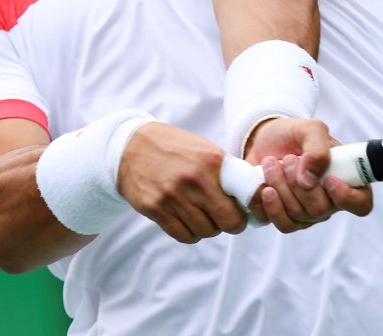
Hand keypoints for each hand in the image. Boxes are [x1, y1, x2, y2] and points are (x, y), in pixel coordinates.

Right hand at [116, 122, 251, 242]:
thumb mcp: (205, 150)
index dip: (250, 207)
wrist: (131, 147)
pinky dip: (191, 233)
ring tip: (205, 215)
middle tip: (227, 217)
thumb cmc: (175, 148)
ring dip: (210, 228)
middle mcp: (194, 180)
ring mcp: (173, 196)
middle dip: (232, 223)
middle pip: (228, 221)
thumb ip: (226, 171)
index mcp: (212, 162)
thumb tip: (252, 195)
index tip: (247, 209)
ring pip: (206, 231)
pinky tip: (189, 220)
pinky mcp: (156, 210)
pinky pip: (184, 236)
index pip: (245, 196)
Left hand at [244, 117, 372, 231]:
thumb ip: (317, 149)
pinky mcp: (284, 218)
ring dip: (280, 188)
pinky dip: (266, 203)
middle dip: (298, 183)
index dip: (347, 197)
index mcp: (345, 179)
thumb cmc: (293, 135)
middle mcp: (329, 201)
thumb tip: (309, 180)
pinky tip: (262, 185)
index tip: (329, 180)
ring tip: (271, 164)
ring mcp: (306, 214)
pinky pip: (278, 222)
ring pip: (297, 217)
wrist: (263, 141)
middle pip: (321, 210)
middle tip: (289, 159)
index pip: (361, 203)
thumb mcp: (310, 129)